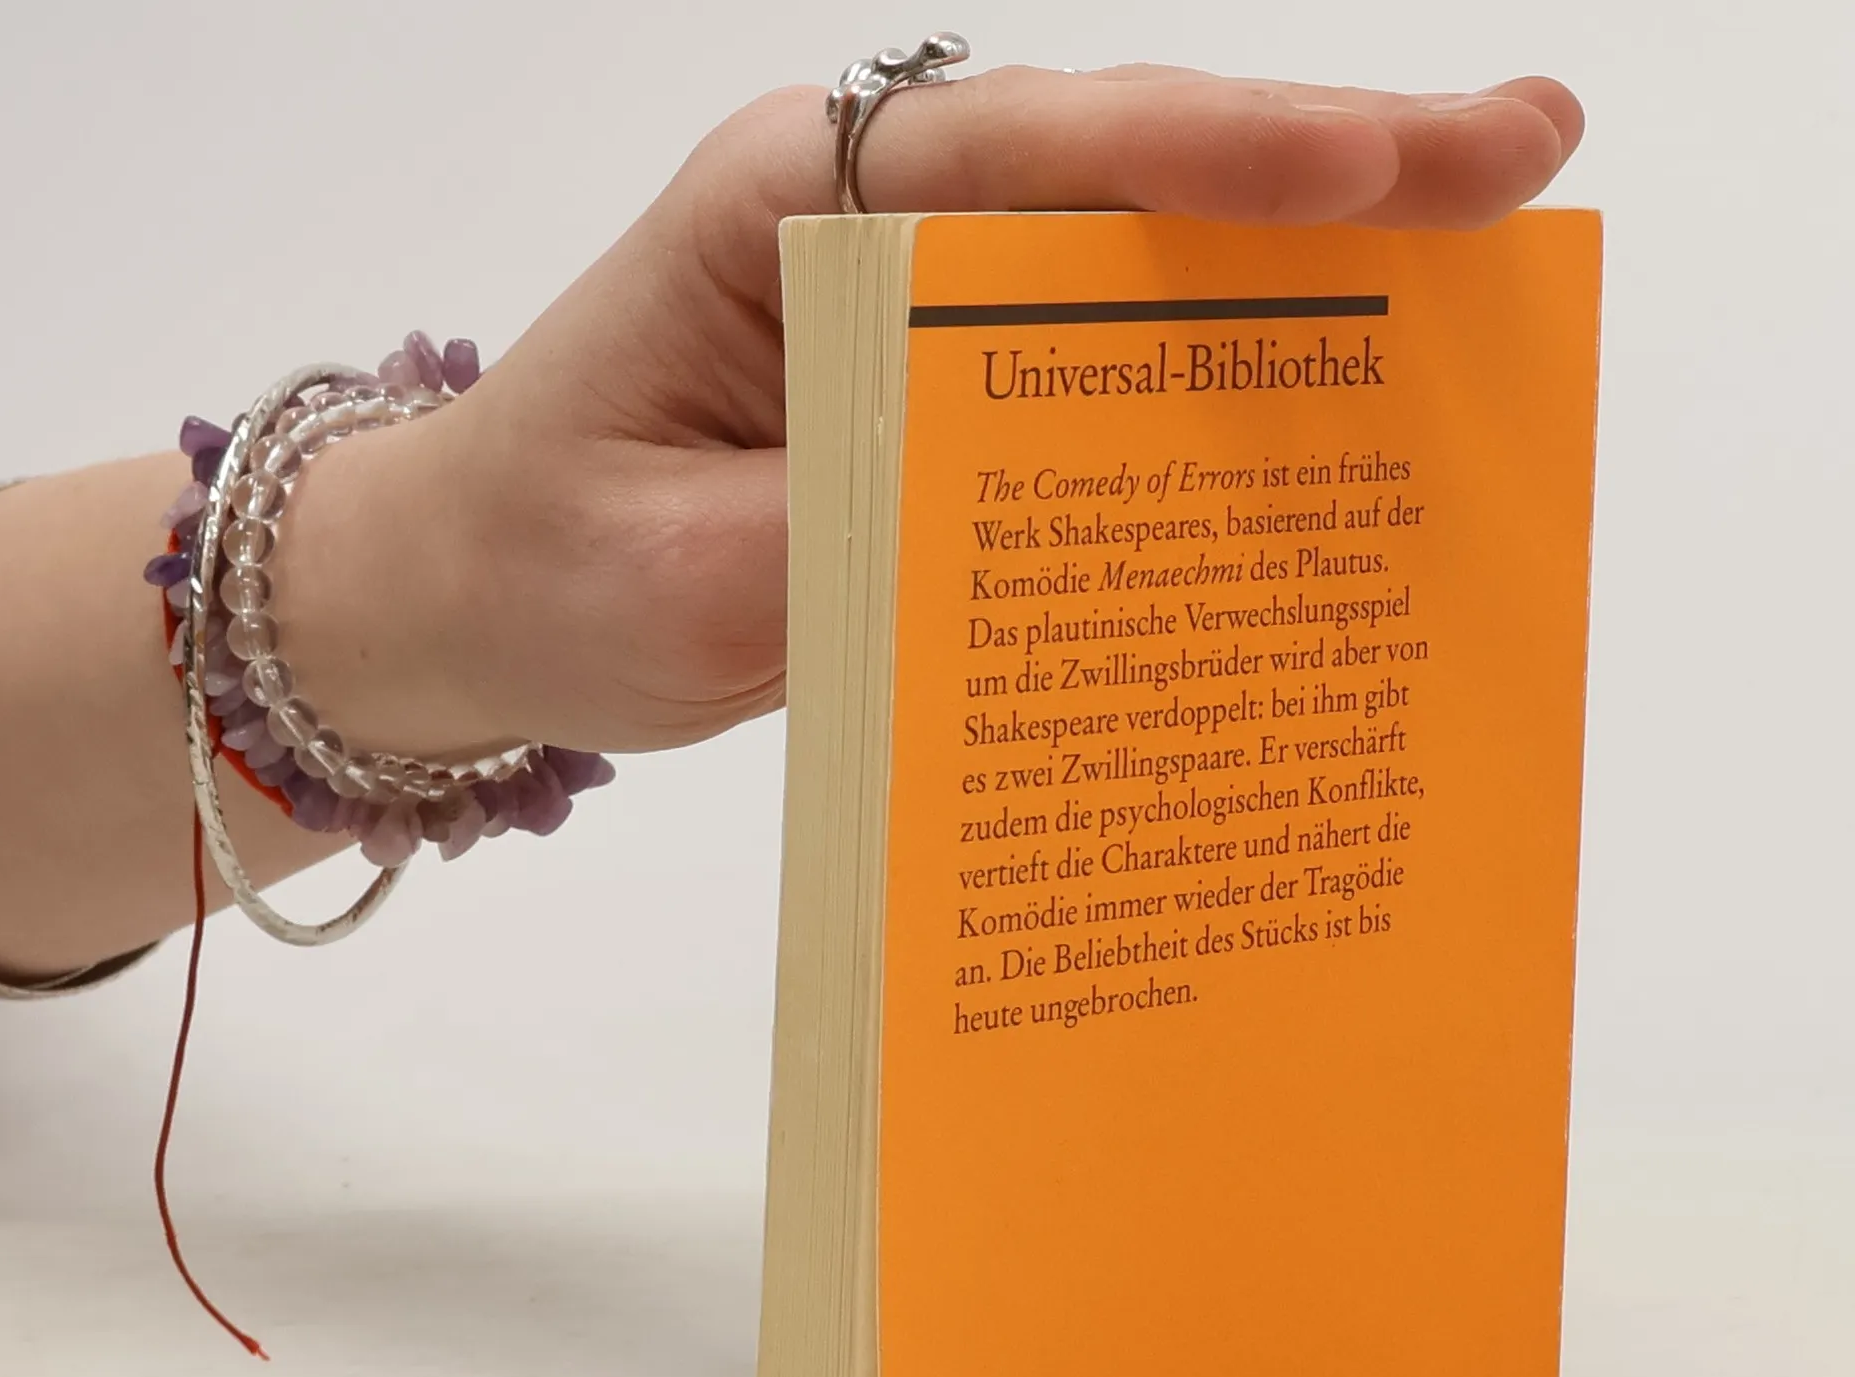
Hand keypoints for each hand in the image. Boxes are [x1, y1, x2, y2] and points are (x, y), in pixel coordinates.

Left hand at [289, 67, 1583, 758]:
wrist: (477, 594)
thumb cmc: (544, 557)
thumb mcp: (675, 578)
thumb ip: (854, 554)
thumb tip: (1036, 560)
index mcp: (789, 208)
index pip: (1024, 156)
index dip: (1210, 164)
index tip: (1376, 180)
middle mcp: (871, 230)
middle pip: (1121, 183)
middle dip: (1326, 180)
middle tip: (1527, 163)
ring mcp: (915, 315)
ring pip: (1133, 272)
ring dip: (1305, 280)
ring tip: (1490, 266)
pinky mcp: (937, 404)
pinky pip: (1095, 383)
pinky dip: (1215, 394)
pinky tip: (1331, 412)